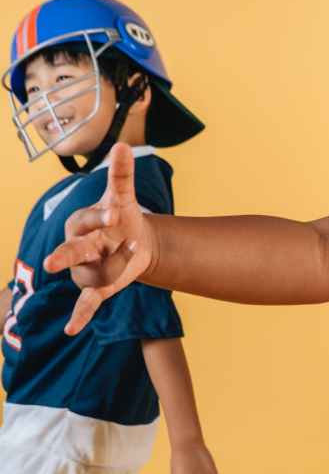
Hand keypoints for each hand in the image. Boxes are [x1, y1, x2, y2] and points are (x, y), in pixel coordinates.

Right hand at [43, 142, 154, 335]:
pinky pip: (86, 303)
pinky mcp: (98, 288)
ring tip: (122, 268)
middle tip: (52, 263)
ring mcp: (87, 268)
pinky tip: (71, 330)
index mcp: (85, 223)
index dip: (100, 217)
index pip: (88, 220)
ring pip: (87, 275)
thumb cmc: (122, 218)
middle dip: (63, 256)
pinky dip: (80, 316)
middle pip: (69, 251)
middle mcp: (80, 246)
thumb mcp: (123, 197)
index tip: (114, 216)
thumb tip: (122, 144)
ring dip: (103, 275)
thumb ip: (122, 174)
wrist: (132, 242)